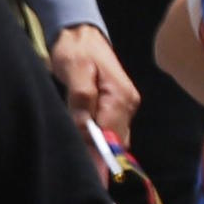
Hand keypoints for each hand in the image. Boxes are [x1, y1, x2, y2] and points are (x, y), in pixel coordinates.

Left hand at [47, 24, 139, 153]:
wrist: (82, 34)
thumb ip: (81, 97)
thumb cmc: (77, 49)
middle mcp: (128, 104)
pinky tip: (84, 139)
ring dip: (97, 147)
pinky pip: (110, 132)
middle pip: (115, 142)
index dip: (98, 153)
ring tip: (77, 150)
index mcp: (120, 96)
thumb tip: (85, 126)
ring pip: (113, 140)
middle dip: (97, 153)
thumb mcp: (75, 68)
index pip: (112, 134)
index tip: (87, 169)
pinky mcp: (117, 109)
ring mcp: (125, 108)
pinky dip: (98, 139)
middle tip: (76, 160)